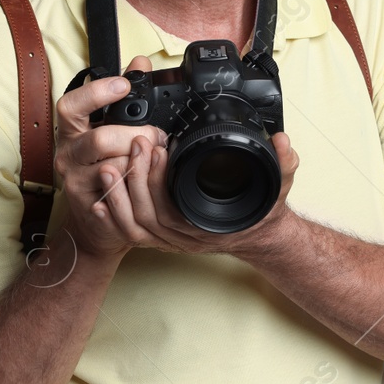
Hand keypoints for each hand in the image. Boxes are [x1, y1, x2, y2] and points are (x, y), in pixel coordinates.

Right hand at [53, 54, 167, 258]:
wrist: (97, 222)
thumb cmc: (105, 169)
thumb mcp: (112, 129)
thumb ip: (125, 98)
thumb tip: (140, 62)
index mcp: (72, 130)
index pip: (71, 105)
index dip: (97, 93)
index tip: (124, 85)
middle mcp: (67, 153)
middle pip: (101, 139)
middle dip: (137, 136)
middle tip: (157, 137)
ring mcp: (74, 180)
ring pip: (113, 165)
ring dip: (140, 161)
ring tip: (155, 159)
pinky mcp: (87, 203)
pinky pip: (118, 190)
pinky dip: (137, 183)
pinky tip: (146, 179)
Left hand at [103, 115, 300, 255]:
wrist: (259, 234)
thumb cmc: (263, 212)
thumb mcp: (278, 186)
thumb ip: (283, 164)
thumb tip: (283, 144)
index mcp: (207, 225)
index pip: (172, 209)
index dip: (158, 181)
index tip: (157, 149)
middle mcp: (185, 237)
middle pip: (146, 216)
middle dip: (134, 180)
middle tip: (135, 145)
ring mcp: (171, 239)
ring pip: (133, 227)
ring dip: (118, 198)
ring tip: (109, 167)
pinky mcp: (161, 234)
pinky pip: (131, 232)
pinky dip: (114, 216)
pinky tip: (100, 198)